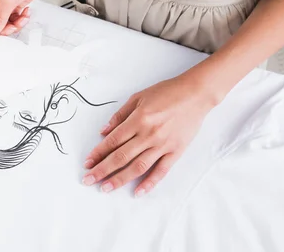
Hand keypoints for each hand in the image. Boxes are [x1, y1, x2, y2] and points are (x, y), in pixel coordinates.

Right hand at [0, 0, 49, 37]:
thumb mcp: (8, 1)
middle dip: (3, 28)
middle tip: (13, 27)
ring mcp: (2, 5)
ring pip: (4, 24)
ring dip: (14, 25)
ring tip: (22, 18)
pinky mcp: (12, 6)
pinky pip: (13, 20)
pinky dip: (20, 20)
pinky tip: (26, 12)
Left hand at [82, 74, 214, 196]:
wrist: (195, 94)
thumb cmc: (167, 92)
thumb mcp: (139, 97)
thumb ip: (120, 114)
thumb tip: (104, 131)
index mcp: (138, 119)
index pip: (113, 140)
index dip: (98, 153)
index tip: (88, 162)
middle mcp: (149, 134)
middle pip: (121, 156)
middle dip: (103, 170)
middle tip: (89, 180)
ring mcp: (162, 145)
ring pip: (137, 167)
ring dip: (120, 179)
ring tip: (106, 188)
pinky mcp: (175, 152)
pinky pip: (161, 171)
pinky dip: (149, 183)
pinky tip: (138, 192)